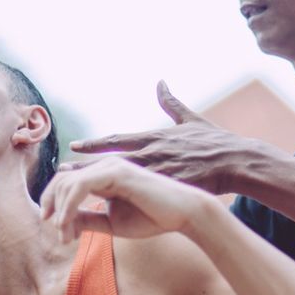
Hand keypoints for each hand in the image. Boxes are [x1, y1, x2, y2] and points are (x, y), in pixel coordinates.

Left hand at [40, 157, 210, 242]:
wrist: (182, 213)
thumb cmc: (152, 217)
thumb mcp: (112, 222)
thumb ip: (88, 220)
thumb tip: (62, 223)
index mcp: (103, 174)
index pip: (67, 181)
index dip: (54, 203)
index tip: (56, 229)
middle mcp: (104, 165)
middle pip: (61, 179)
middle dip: (53, 208)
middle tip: (60, 236)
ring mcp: (110, 166)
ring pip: (68, 182)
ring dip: (61, 212)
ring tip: (65, 235)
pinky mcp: (116, 172)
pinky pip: (80, 186)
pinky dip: (69, 207)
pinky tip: (68, 225)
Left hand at [67, 81, 260, 194]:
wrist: (235, 161)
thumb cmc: (214, 141)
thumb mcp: (190, 117)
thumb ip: (171, 102)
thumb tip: (161, 81)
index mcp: (154, 137)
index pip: (117, 139)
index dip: (94, 143)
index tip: (74, 145)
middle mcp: (152, 152)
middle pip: (111, 160)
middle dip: (85, 166)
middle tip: (59, 172)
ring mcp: (159, 170)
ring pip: (121, 180)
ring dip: (97, 186)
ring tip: (74, 194)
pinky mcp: (168, 187)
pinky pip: (140, 199)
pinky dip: (122, 205)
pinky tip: (105, 213)